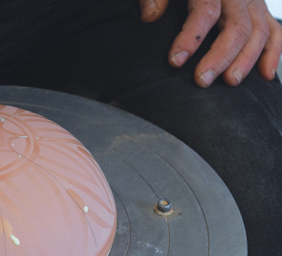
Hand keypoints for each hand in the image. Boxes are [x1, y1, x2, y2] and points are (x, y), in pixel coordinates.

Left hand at [139, 0, 281, 86]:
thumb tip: (150, 16)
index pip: (205, 12)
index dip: (190, 37)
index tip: (175, 61)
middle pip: (236, 26)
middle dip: (220, 57)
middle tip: (202, 81)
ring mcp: (253, 2)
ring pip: (259, 31)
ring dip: (246, 59)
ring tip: (230, 82)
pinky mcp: (261, 11)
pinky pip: (274, 32)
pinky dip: (273, 53)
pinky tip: (265, 76)